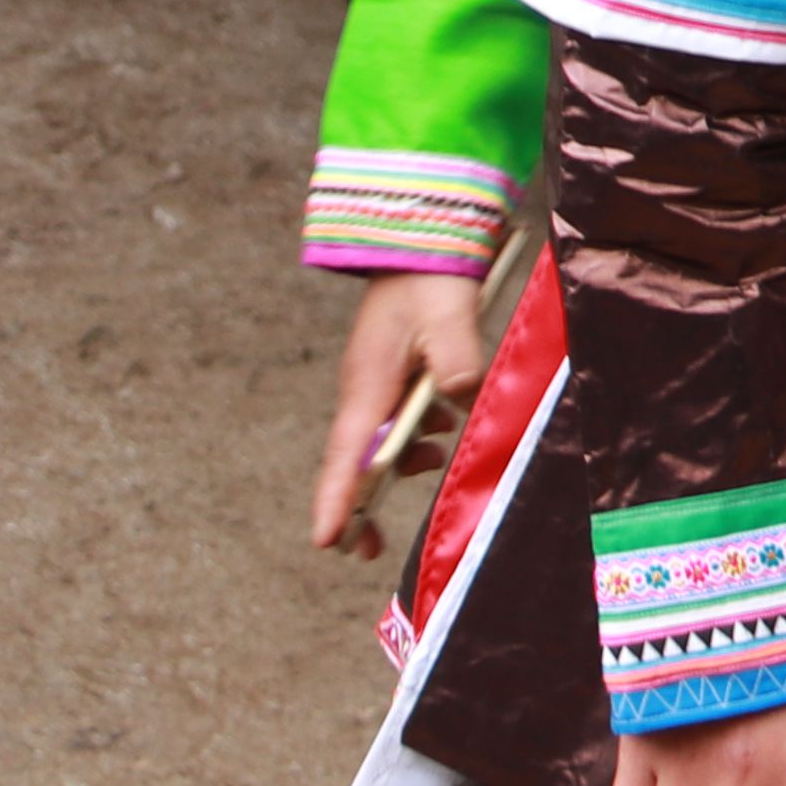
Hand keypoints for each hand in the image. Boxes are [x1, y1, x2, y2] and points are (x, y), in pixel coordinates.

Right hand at [309, 267, 494, 557]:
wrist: (418, 236)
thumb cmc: (428, 277)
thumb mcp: (448, 317)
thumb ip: (457, 360)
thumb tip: (459, 397)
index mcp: (368, 385)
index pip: (347, 456)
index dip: (336, 501)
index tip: (326, 540)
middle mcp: (363, 389)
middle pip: (355, 461)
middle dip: (359, 505)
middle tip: (367, 549)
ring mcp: (375, 380)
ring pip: (380, 440)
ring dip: (402, 460)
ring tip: (434, 461)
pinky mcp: (391, 370)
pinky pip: (398, 416)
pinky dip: (418, 430)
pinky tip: (447, 418)